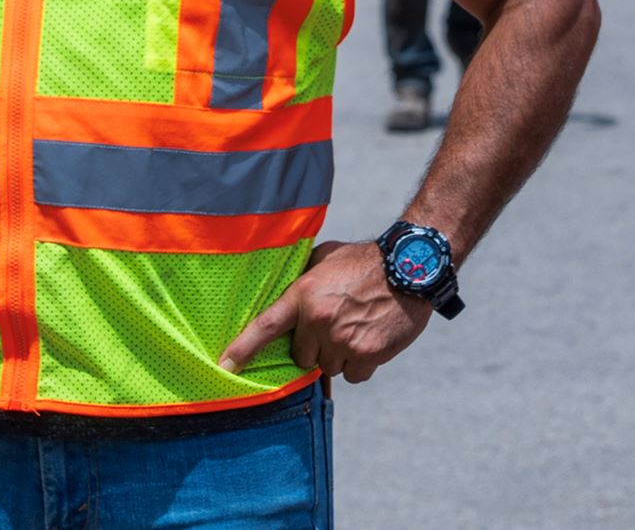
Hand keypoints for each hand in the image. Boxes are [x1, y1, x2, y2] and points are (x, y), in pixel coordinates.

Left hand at [219, 240, 432, 383]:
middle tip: (335, 325)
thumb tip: (283, 296)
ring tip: (358, 327)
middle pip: (303, 357)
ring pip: (330, 368)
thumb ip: (302, 280)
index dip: (242, 349)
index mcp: (304, 295)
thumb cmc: (364, 261)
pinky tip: (372, 338)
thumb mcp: (325, 259)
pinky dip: (362, 363)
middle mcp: (320, 321)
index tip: (224, 367)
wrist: (410, 267)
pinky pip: (355, 375)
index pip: (266, 326)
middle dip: (315, 347)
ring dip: (339, 355)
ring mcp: (344, 340)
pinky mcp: (368, 355)